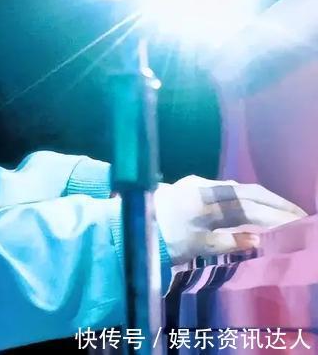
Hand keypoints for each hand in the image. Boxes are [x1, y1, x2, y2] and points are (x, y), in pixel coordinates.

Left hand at [154, 175, 306, 264]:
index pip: (249, 205)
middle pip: (247, 191)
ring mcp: (199, 184)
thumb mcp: (199, 247)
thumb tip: (259, 240)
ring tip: (283, 212)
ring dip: (261, 199)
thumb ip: (230, 243)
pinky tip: (255, 207)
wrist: (132, 220)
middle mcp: (204, 186)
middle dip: (274, 202)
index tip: (296, 221)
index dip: (274, 214)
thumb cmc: (165, 238)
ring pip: (238, 189)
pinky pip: (227, 190)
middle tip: (299, 214)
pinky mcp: (194, 186)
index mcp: (206, 200)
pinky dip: (245, 198)